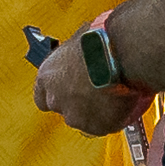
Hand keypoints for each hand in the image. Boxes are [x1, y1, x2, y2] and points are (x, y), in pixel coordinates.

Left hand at [33, 37, 149, 136]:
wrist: (122, 53)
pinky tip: (121, 104)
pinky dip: (111, 119)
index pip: (42, 96)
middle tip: (96, 90)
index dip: (58, 93)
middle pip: (63, 109)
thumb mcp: (80, 38)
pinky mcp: (97, 127)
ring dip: (95, 112)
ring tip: (113, 95)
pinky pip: (103, 127)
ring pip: (84, 120)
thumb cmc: (101, 40)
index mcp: (47, 77)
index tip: (69, 89)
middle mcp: (56, 99)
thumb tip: (84, 43)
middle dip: (78, 102)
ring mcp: (75, 116)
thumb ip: (76, 51)